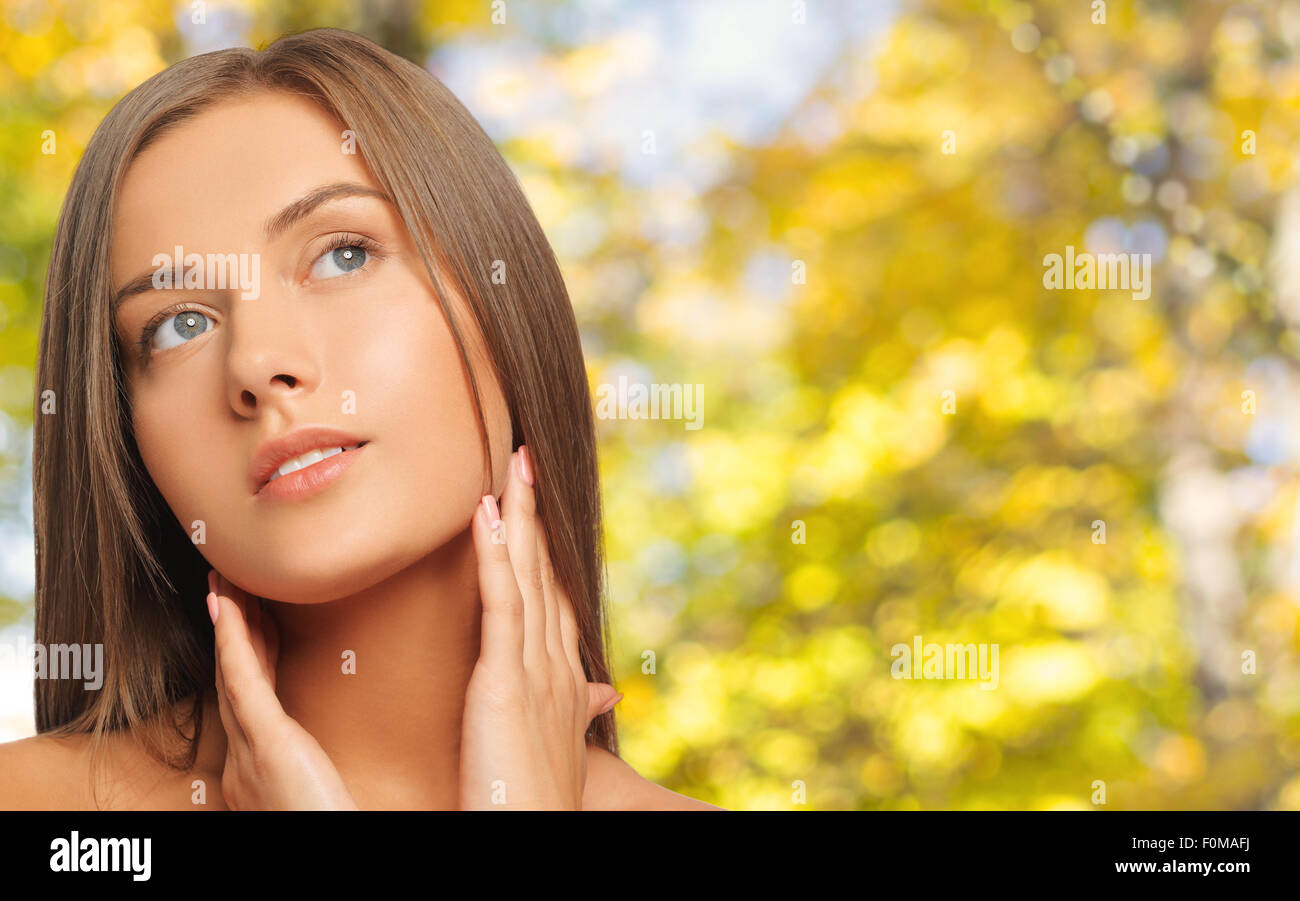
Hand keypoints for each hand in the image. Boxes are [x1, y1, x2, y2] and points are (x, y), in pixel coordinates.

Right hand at [207, 569, 357, 809]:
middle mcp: (242, 764)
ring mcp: (249, 756)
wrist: (334, 853)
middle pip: (235, 680)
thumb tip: (330, 750)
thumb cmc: (332, 826)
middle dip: (232, 629)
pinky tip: (225, 604)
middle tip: (230, 583)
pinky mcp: (268, 748)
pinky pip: (242, 682)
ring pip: (232, 673)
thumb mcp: (320, 794)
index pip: (251, 698)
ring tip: (224, 580)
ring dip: (226, 622)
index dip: (248, 651)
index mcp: (257, 774)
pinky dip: (232, 639)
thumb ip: (316, 770)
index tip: (253, 613)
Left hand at [459, 446, 621, 808]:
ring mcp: (532, 670)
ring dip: (520, 515)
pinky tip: (488, 512)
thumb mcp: (563, 746)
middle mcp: (553, 664)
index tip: (541, 503)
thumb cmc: (538, 802)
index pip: (554, 595)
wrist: (533, 837)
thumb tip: (606, 692)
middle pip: (544, 572)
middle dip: (537, 514)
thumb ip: (577, 709)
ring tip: (514, 461)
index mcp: (561, 677)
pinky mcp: (503, 681)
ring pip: (526, 576)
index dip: (547, 547)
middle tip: (528, 456)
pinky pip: (500, 605)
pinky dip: (495, 555)